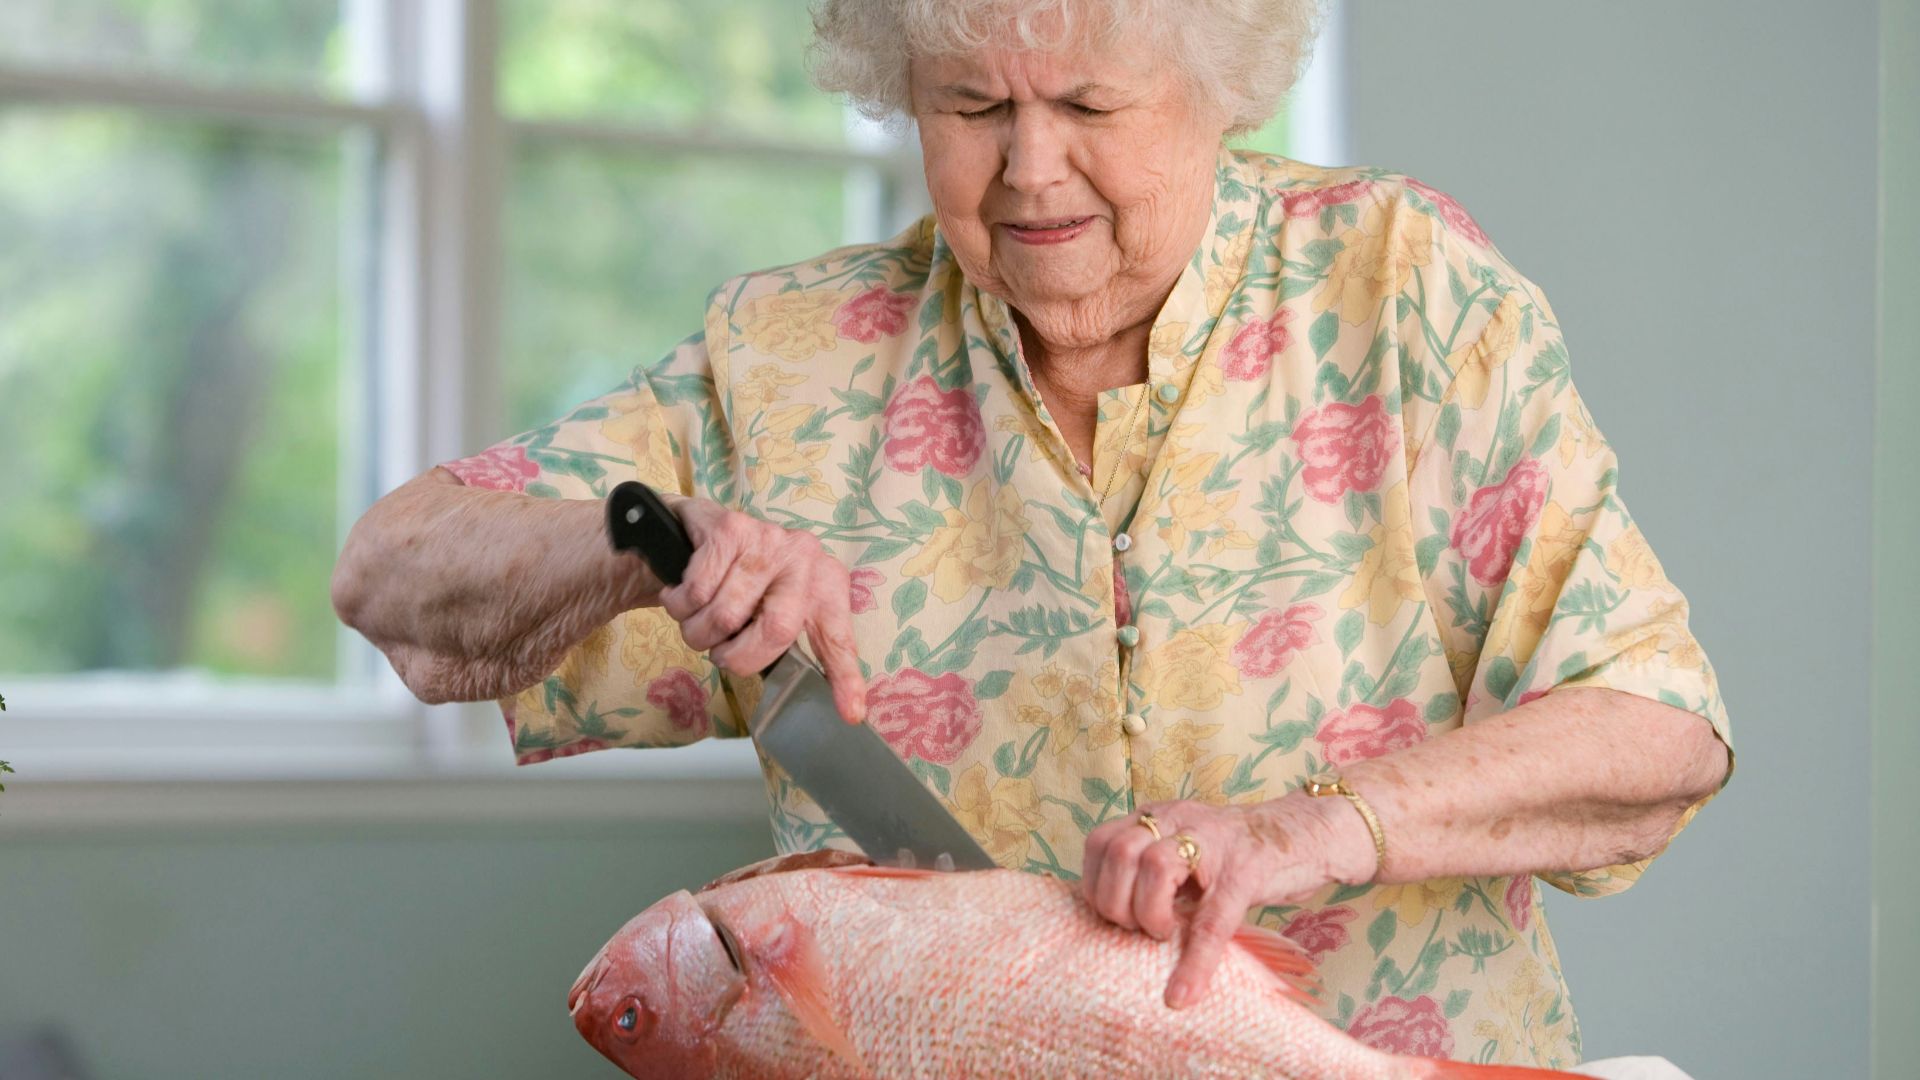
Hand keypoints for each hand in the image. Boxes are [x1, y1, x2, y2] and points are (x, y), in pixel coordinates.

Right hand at [654, 497, 866, 723]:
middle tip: (719, 653)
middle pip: (777, 630)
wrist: (691, 526)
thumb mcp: (770, 605)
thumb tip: (810, 694)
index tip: (851, 713)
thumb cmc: (736, 578)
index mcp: (822, 583)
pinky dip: (678, 606)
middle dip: (736, 657)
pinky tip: (681, 594)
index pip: (837, 636)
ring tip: (697, 618)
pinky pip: (696, 593)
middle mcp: (803, 558)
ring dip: (697, 631)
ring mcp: (768, 540)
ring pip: (725, 616)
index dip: (845, 677)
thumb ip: (786, 641)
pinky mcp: (729, 529)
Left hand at [1080, 794, 1373, 1009]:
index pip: (1100, 842)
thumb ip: (1151, 870)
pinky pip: (1211, 920)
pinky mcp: (1246, 872)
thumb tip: (1112, 916)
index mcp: (1160, 817)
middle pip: (1119, 851)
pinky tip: (1183, 993)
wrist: (1309, 834)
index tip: (1110, 914)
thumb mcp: (1187, 851)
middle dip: (1115, 902)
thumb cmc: (1239, 855)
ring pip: (1154, 867)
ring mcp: (1214, 842)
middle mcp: (1179, 820)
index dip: (1094, 884)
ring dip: (1148, 915)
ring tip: (1164, 934)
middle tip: (1139, 928)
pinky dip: (1193, 962)